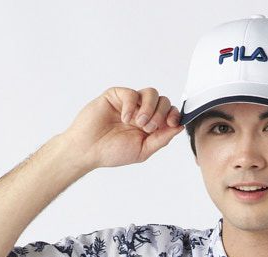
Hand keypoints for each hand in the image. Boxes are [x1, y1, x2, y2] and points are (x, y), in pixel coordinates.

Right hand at [62, 86, 183, 170]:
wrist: (88, 149)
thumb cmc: (111, 152)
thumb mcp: (143, 150)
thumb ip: (161, 139)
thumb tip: (180, 127)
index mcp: (150, 125)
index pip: (169, 113)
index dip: (174, 115)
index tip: (172, 123)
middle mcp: (141, 112)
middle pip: (163, 101)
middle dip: (160, 114)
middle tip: (148, 128)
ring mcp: (129, 103)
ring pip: (151, 93)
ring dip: (149, 108)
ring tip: (139, 123)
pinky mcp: (116, 95)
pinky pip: (131, 93)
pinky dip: (131, 106)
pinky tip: (125, 118)